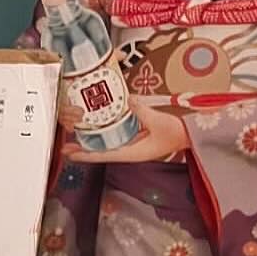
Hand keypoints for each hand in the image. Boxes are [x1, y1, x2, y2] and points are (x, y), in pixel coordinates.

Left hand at [64, 98, 190, 162]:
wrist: (192, 134)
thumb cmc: (178, 132)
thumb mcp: (158, 121)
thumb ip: (141, 110)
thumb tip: (127, 100)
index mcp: (132, 153)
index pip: (103, 155)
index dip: (85, 155)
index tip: (70, 154)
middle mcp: (129, 151)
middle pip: (100, 151)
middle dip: (82, 149)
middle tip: (64, 146)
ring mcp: (132, 144)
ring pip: (106, 144)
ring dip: (90, 141)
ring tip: (74, 136)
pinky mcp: (136, 137)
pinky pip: (116, 136)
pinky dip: (104, 133)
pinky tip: (95, 127)